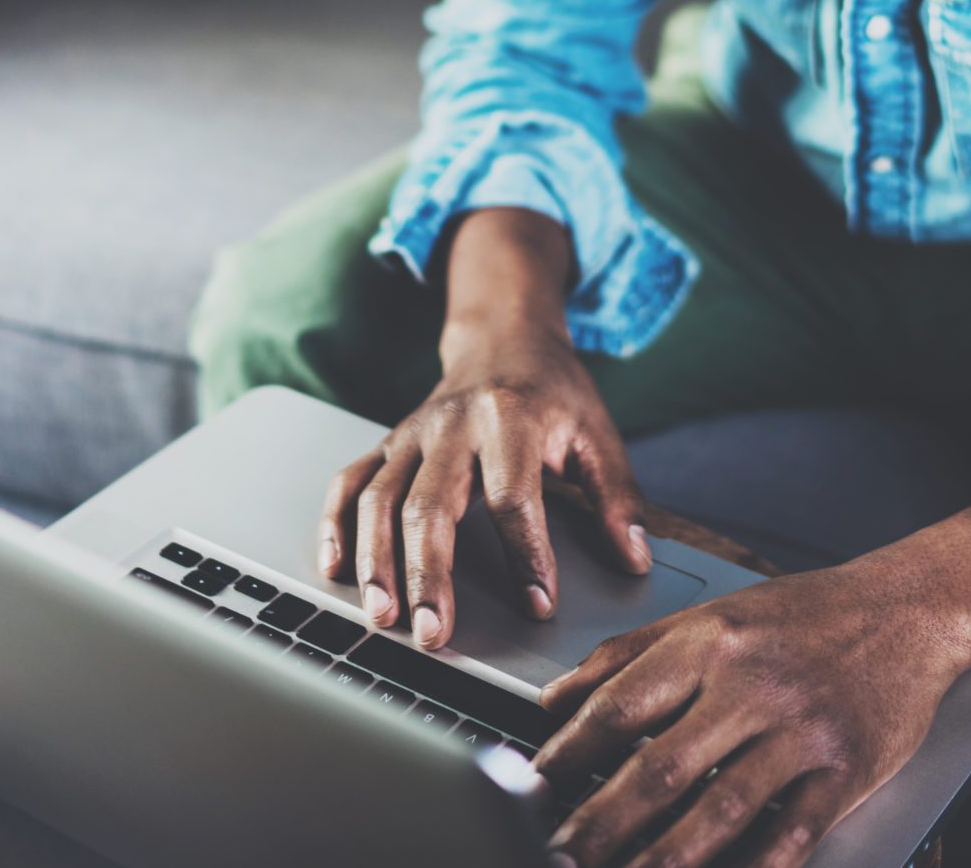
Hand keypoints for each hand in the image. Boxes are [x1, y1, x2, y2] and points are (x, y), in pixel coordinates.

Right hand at [318, 308, 651, 649]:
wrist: (504, 336)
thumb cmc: (552, 391)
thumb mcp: (598, 432)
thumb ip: (617, 496)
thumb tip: (635, 558)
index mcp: (510, 418)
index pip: (512, 496)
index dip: (526, 555)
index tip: (539, 605)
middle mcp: (451, 424)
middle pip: (429, 504)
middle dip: (427, 574)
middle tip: (433, 633)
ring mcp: (411, 434)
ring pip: (379, 498)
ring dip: (376, 560)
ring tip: (381, 617)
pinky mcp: (387, 443)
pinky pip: (349, 482)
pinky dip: (335, 525)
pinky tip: (337, 570)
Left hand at [532, 558, 970, 867]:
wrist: (910, 607)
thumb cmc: (805, 615)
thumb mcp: (712, 613)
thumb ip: (630, 654)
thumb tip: (556, 699)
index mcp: (709, 641)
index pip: (621, 704)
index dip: (569, 755)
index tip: (533, 790)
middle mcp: (751, 685)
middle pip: (660, 767)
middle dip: (601, 822)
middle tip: (561, 855)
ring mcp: (801, 732)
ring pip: (720, 809)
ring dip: (662, 859)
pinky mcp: (845, 771)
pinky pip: (791, 834)